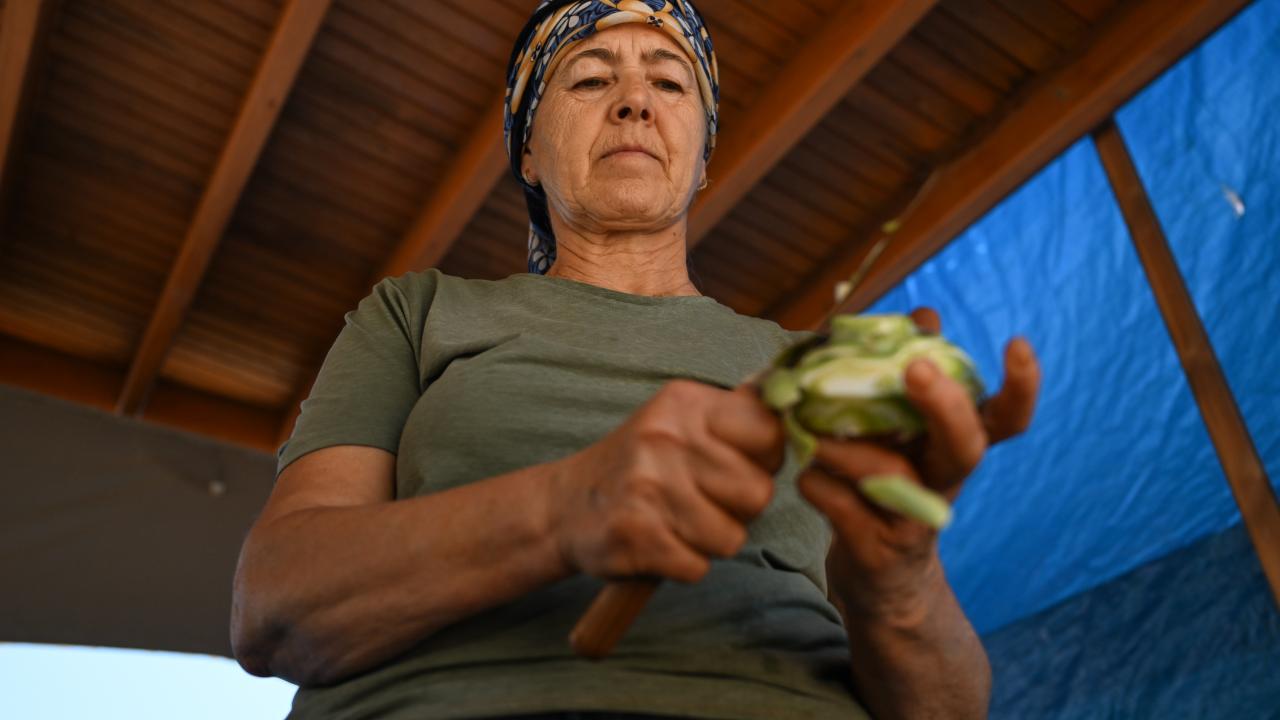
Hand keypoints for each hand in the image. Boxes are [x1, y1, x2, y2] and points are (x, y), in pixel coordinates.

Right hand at [551, 380, 784, 582]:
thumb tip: (792, 395)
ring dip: (710, 541)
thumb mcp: (678, 421)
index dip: (766, 459)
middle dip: (739, 509)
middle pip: (758, 493)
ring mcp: (648, 487)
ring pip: (731, 537)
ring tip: (677, 522)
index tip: (741, 464)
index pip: (769, 432)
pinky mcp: (635, 535)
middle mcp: (665, 438)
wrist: (563, 507)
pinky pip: (698, 567)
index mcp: (683, 404)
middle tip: (703, 501)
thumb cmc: (638, 465)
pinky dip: (683, 564)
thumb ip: (735, 414)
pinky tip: (659, 543)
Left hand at [798, 308, 1040, 620]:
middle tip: (918, 370)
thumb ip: (909, 375)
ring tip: (813, 437)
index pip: (1006, 419)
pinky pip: (844, 508)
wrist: (877, 576)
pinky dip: (818, 485)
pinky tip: (806, 477)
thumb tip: (925, 313)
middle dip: (945, 405)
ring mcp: (915, 519)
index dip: (1021, 387)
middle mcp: (944, 480)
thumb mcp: (903, 431)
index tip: (1018, 344)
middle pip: (966, 445)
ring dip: (847, 449)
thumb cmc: (886, 484)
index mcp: (953, 445)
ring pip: (890, 475)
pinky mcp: (878, 551)